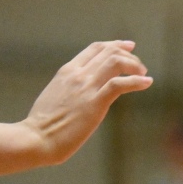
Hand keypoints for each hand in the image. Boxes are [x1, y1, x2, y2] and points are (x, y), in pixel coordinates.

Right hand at [23, 41, 150, 163]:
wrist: (35, 138)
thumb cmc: (44, 123)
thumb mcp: (57, 95)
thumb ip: (71, 87)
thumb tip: (84, 89)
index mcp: (67, 71)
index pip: (95, 48)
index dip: (115, 45)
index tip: (129, 47)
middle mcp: (78, 75)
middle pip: (109, 51)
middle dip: (129, 56)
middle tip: (140, 68)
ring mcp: (86, 88)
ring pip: (116, 62)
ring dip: (135, 65)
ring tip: (144, 75)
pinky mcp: (95, 103)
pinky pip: (120, 84)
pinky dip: (137, 81)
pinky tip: (147, 83)